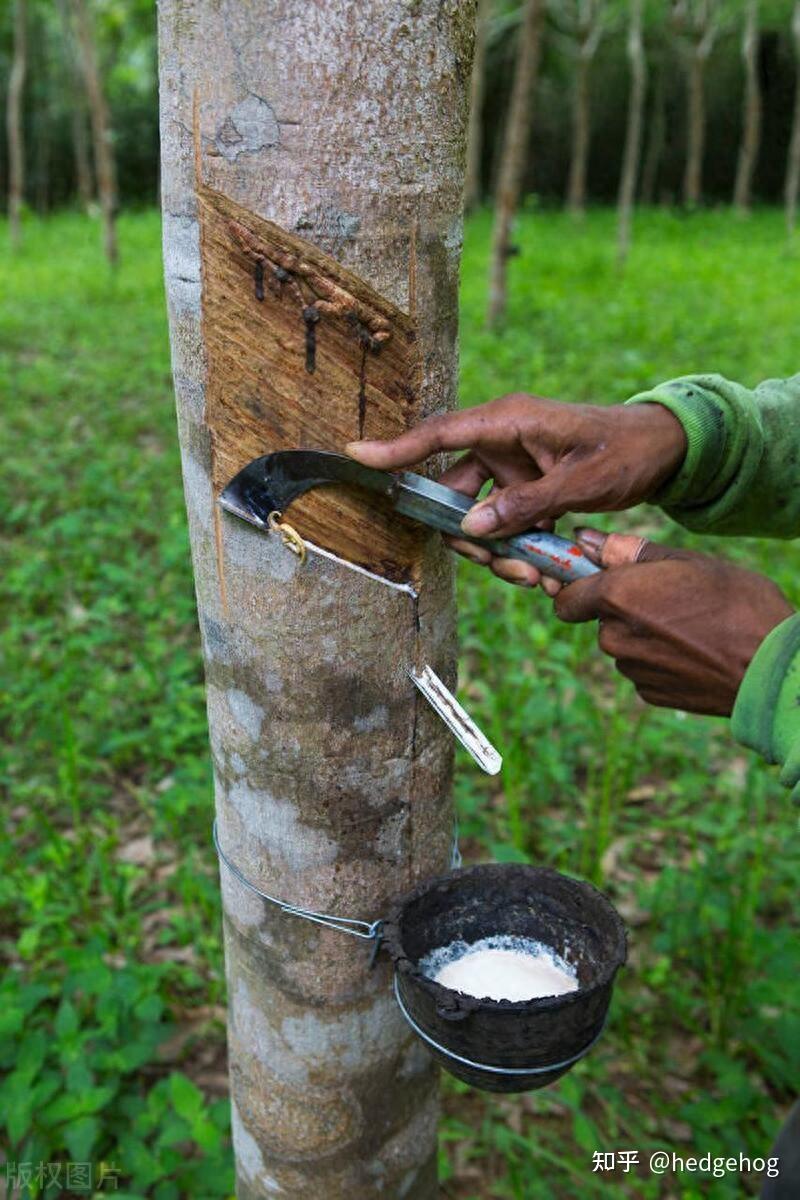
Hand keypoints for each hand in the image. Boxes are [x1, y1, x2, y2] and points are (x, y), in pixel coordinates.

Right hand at [346, 394, 685, 587]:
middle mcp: (500, 442)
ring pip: (476, 519)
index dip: (396, 449)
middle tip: (506, 568)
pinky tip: (543, 569)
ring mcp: (510, 467)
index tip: (357, 457)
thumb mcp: (581, 480)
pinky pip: (501, 525)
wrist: (663, 450)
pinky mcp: (523, 488)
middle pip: (453, 494)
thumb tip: (471, 527)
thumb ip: (525, 503)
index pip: (440, 434)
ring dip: (496, 552)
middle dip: (470, 538)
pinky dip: (515, 549)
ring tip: (537, 574)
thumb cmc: (626, 450)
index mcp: (508, 421)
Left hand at [554, 530, 793, 715]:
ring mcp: (632, 669)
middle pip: (601, 620)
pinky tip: (694, 651)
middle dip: (624, 609)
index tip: (597, 581)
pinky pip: (643, 669)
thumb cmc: (737, 604)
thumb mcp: (688, 562)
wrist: (770, 668)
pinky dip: (660, 659)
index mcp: (618, 596)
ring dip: (644, 634)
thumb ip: (630, 552)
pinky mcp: (650, 693)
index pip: (565, 598)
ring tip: (690, 625)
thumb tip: (586, 540)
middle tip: (669, 599)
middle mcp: (615, 636)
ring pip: (624, 645)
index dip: (579, 588)